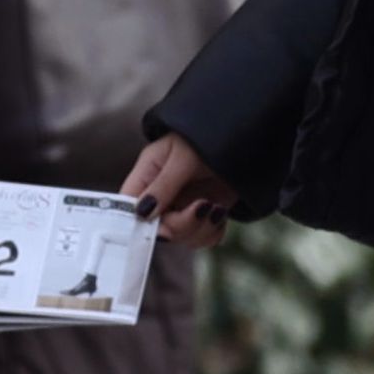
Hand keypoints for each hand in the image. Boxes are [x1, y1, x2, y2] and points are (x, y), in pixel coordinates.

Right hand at [123, 132, 239, 248]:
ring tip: (215, 208)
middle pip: (157, 229)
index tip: (161, 226)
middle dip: (181, 226)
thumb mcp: (183, 157)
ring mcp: (183, 207)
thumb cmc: (207, 136)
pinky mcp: (203, 215)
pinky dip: (212, 232)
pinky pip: (201, 238)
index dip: (139, 223)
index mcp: (148, 176)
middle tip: (202, 207)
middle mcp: (162, 195)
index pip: (129, 207)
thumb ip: (164, 185)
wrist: (243, 134)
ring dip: (200, 230)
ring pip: (181, 238)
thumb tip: (141, 213)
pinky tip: (220, 213)